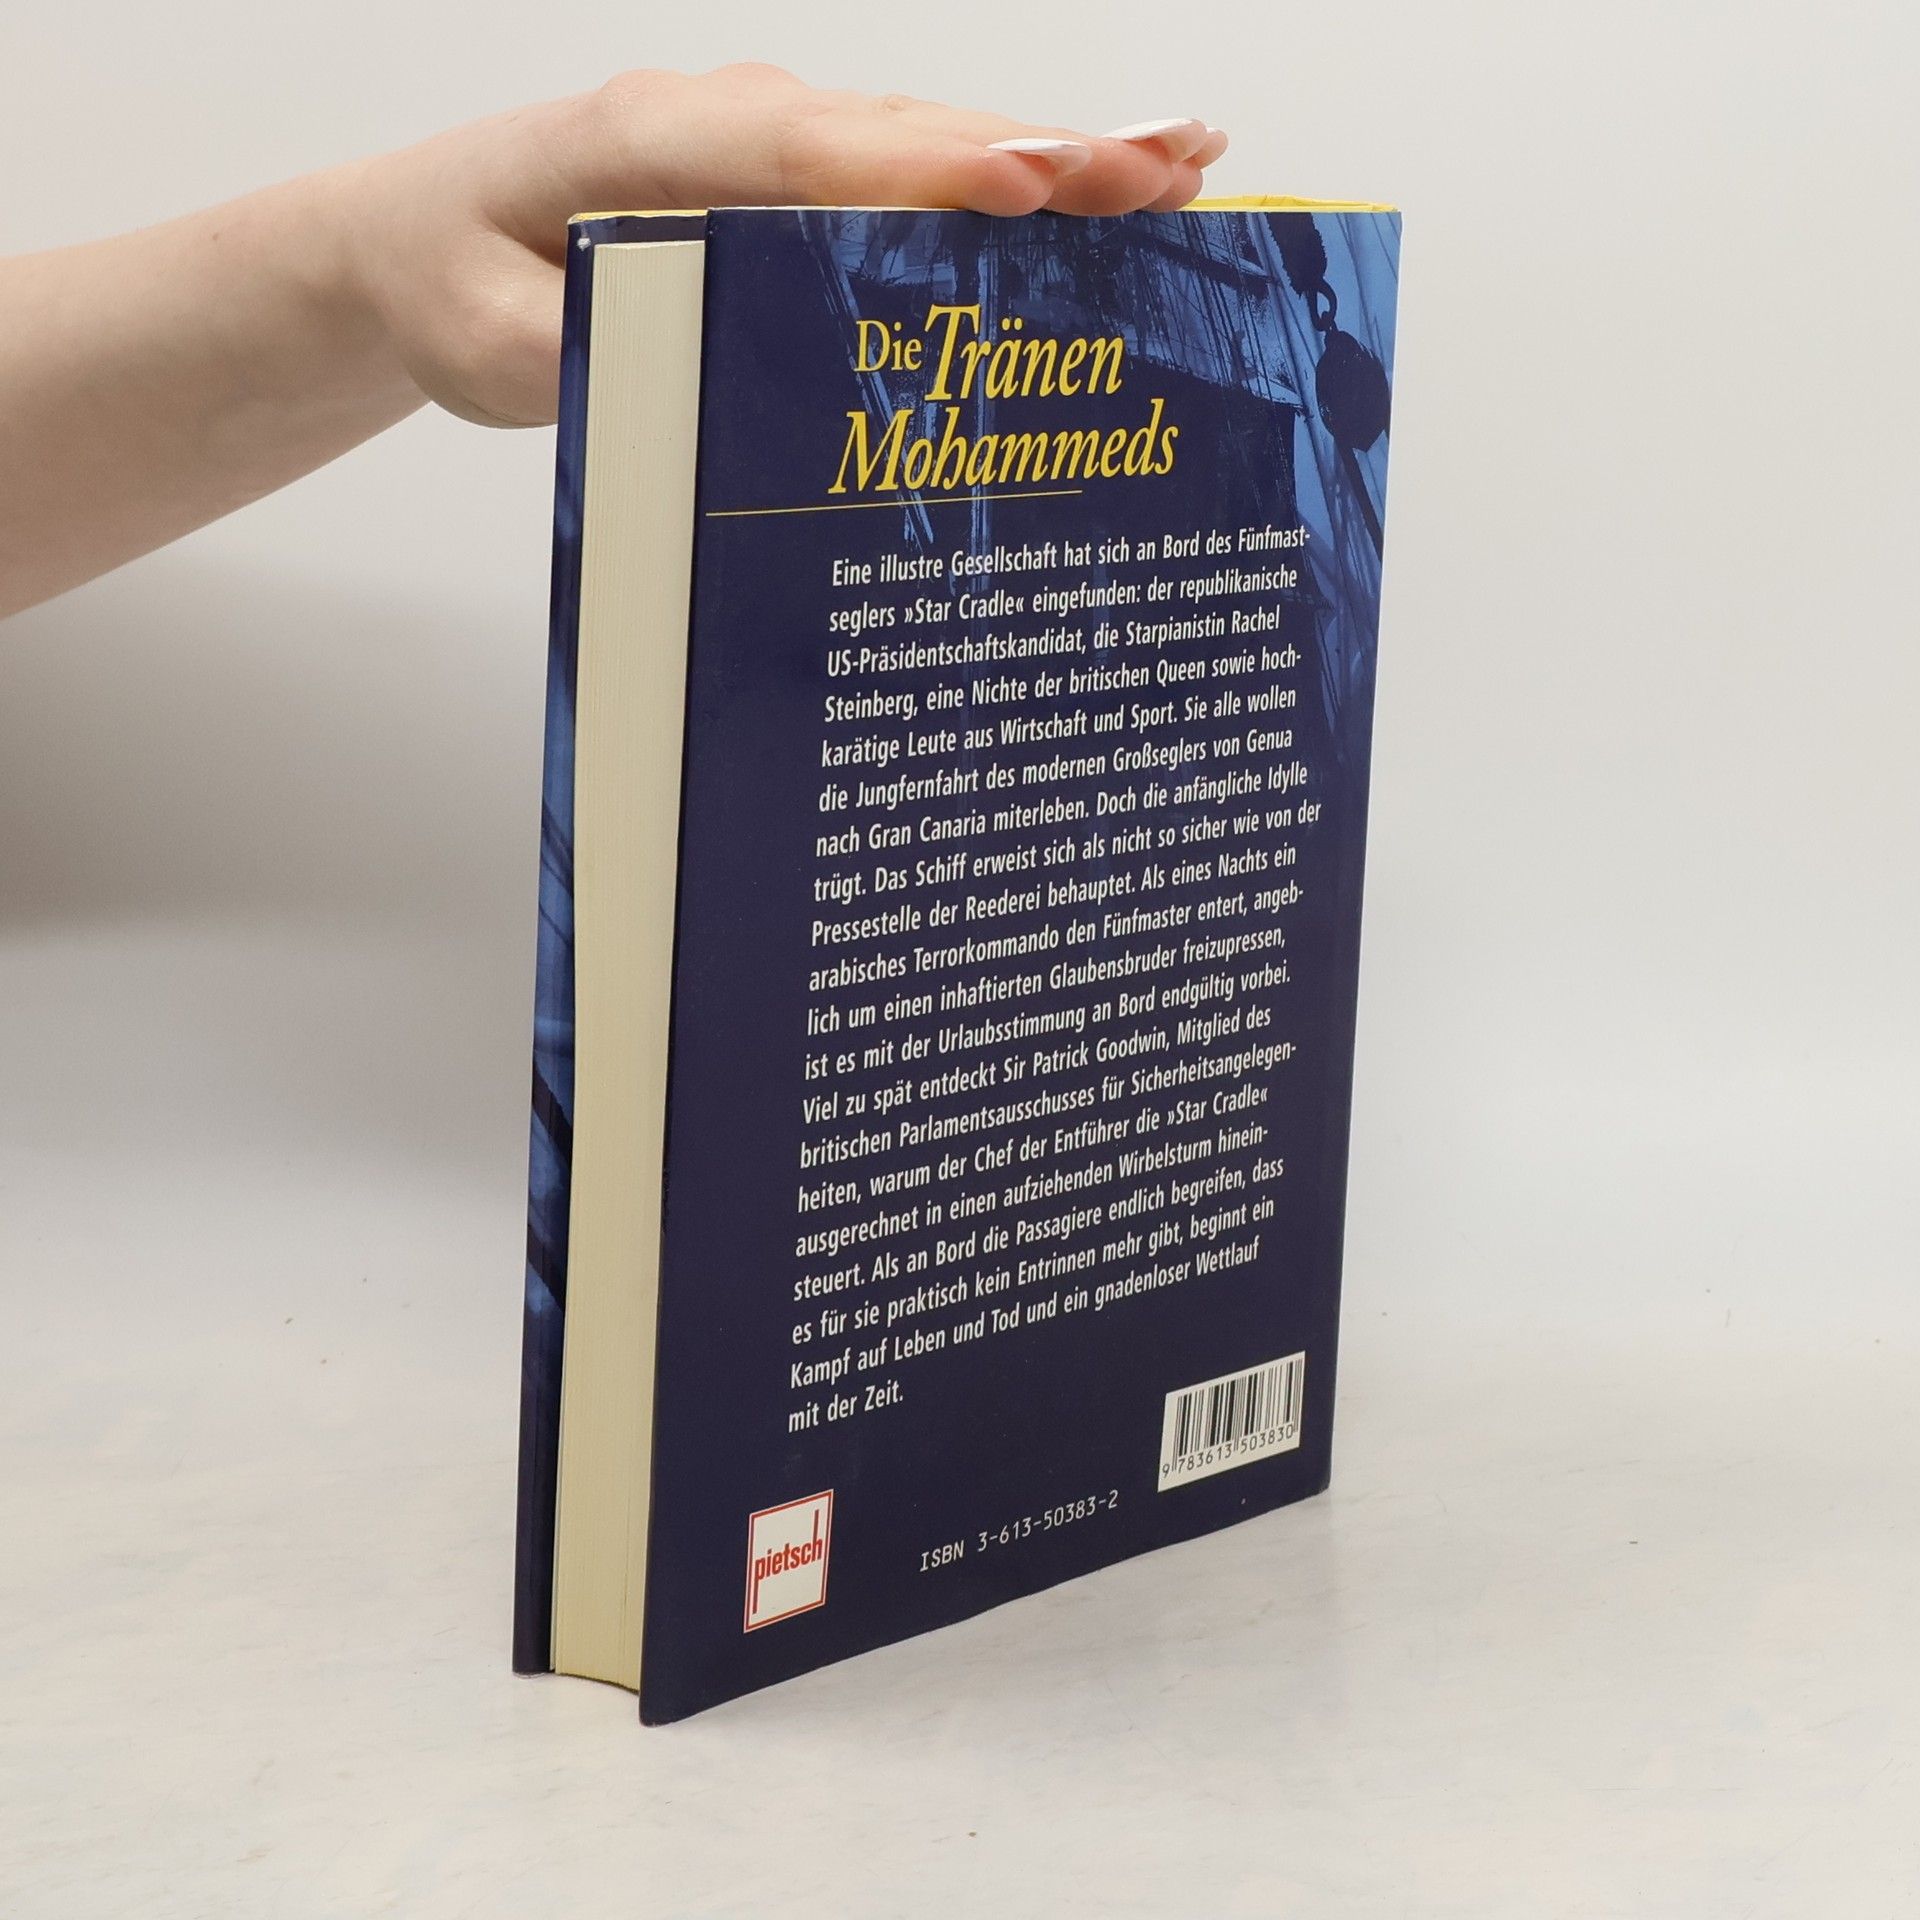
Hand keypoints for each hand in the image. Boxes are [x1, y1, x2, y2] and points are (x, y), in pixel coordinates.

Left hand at [336, 66, 1229, 425]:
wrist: (419, 243)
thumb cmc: (454, 282)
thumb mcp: (492, 343)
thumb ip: (581, 354)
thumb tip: (700, 372)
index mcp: (654, 144)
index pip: (809, 152)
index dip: (924, 170)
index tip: (1029, 185)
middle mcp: (730, 123)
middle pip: (903, 133)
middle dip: (1043, 152)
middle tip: (1174, 170)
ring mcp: (768, 143)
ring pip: (925, 143)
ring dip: (1053, 155)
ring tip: (1182, 169)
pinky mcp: (790, 181)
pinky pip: (909, 174)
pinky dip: (1003, 182)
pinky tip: (1088, 195)